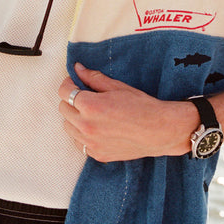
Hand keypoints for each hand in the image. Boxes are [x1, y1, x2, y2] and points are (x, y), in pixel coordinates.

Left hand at [59, 63, 196, 161]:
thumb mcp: (117, 87)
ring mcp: (91, 143)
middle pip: (63, 109)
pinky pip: (79, 143)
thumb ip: (93, 78)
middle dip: (71, 100)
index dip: (68, 84)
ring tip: (91, 113)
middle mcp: (86, 126)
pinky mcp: (97, 154)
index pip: (64, 92)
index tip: (74, 83)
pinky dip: (82, 135)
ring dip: (74, 118)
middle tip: (85, 96)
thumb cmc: (142, 106)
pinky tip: (96, 128)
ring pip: (68, 127)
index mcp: (90, 106)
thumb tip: (77, 69)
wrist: (160, 131)